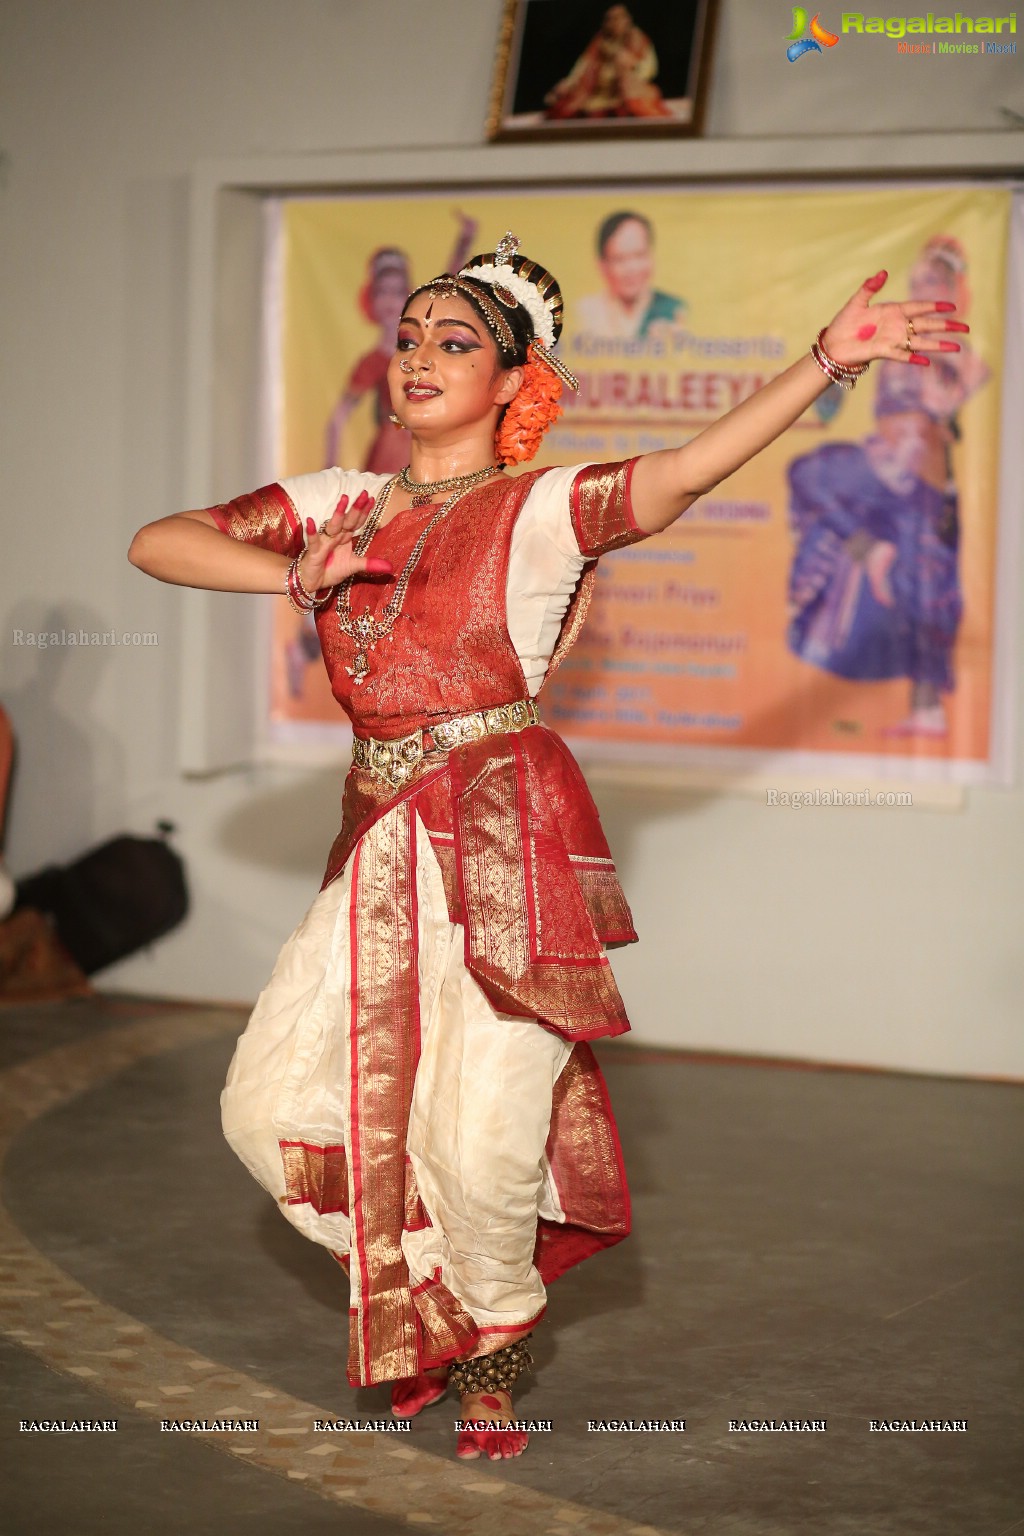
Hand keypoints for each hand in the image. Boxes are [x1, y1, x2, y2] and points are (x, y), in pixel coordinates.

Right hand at [298, 490, 391, 589]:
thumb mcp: (352, 567)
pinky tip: (311, 521)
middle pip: (347, 520)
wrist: (312, 581)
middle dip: (356, 507)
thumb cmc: (331, 570)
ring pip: (333, 526)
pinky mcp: (314, 551)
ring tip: (344, 499)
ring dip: (338, 513)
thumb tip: (390, 568)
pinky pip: (313, 540)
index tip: (372, 499)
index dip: (364, 512)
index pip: (356, 522)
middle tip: (364, 493)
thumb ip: (369, 564)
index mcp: (345, 537)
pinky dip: (312, 532)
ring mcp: (324, 542)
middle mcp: (335, 536)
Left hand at [820, 270, 968, 369]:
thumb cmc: (844, 323)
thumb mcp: (857, 301)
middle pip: (927, 325)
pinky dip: (913, 358)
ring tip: (956, 347)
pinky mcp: (884, 352)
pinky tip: (926, 361)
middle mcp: (897, 326)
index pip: (919, 307)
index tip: (952, 307)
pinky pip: (902, 355)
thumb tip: (883, 272)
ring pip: (920, 342)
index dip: (935, 307)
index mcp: (893, 311)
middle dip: (946, 326)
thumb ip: (870, 287)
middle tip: (965, 328)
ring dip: (938, 344)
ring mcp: (893, 340)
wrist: (832, 344)